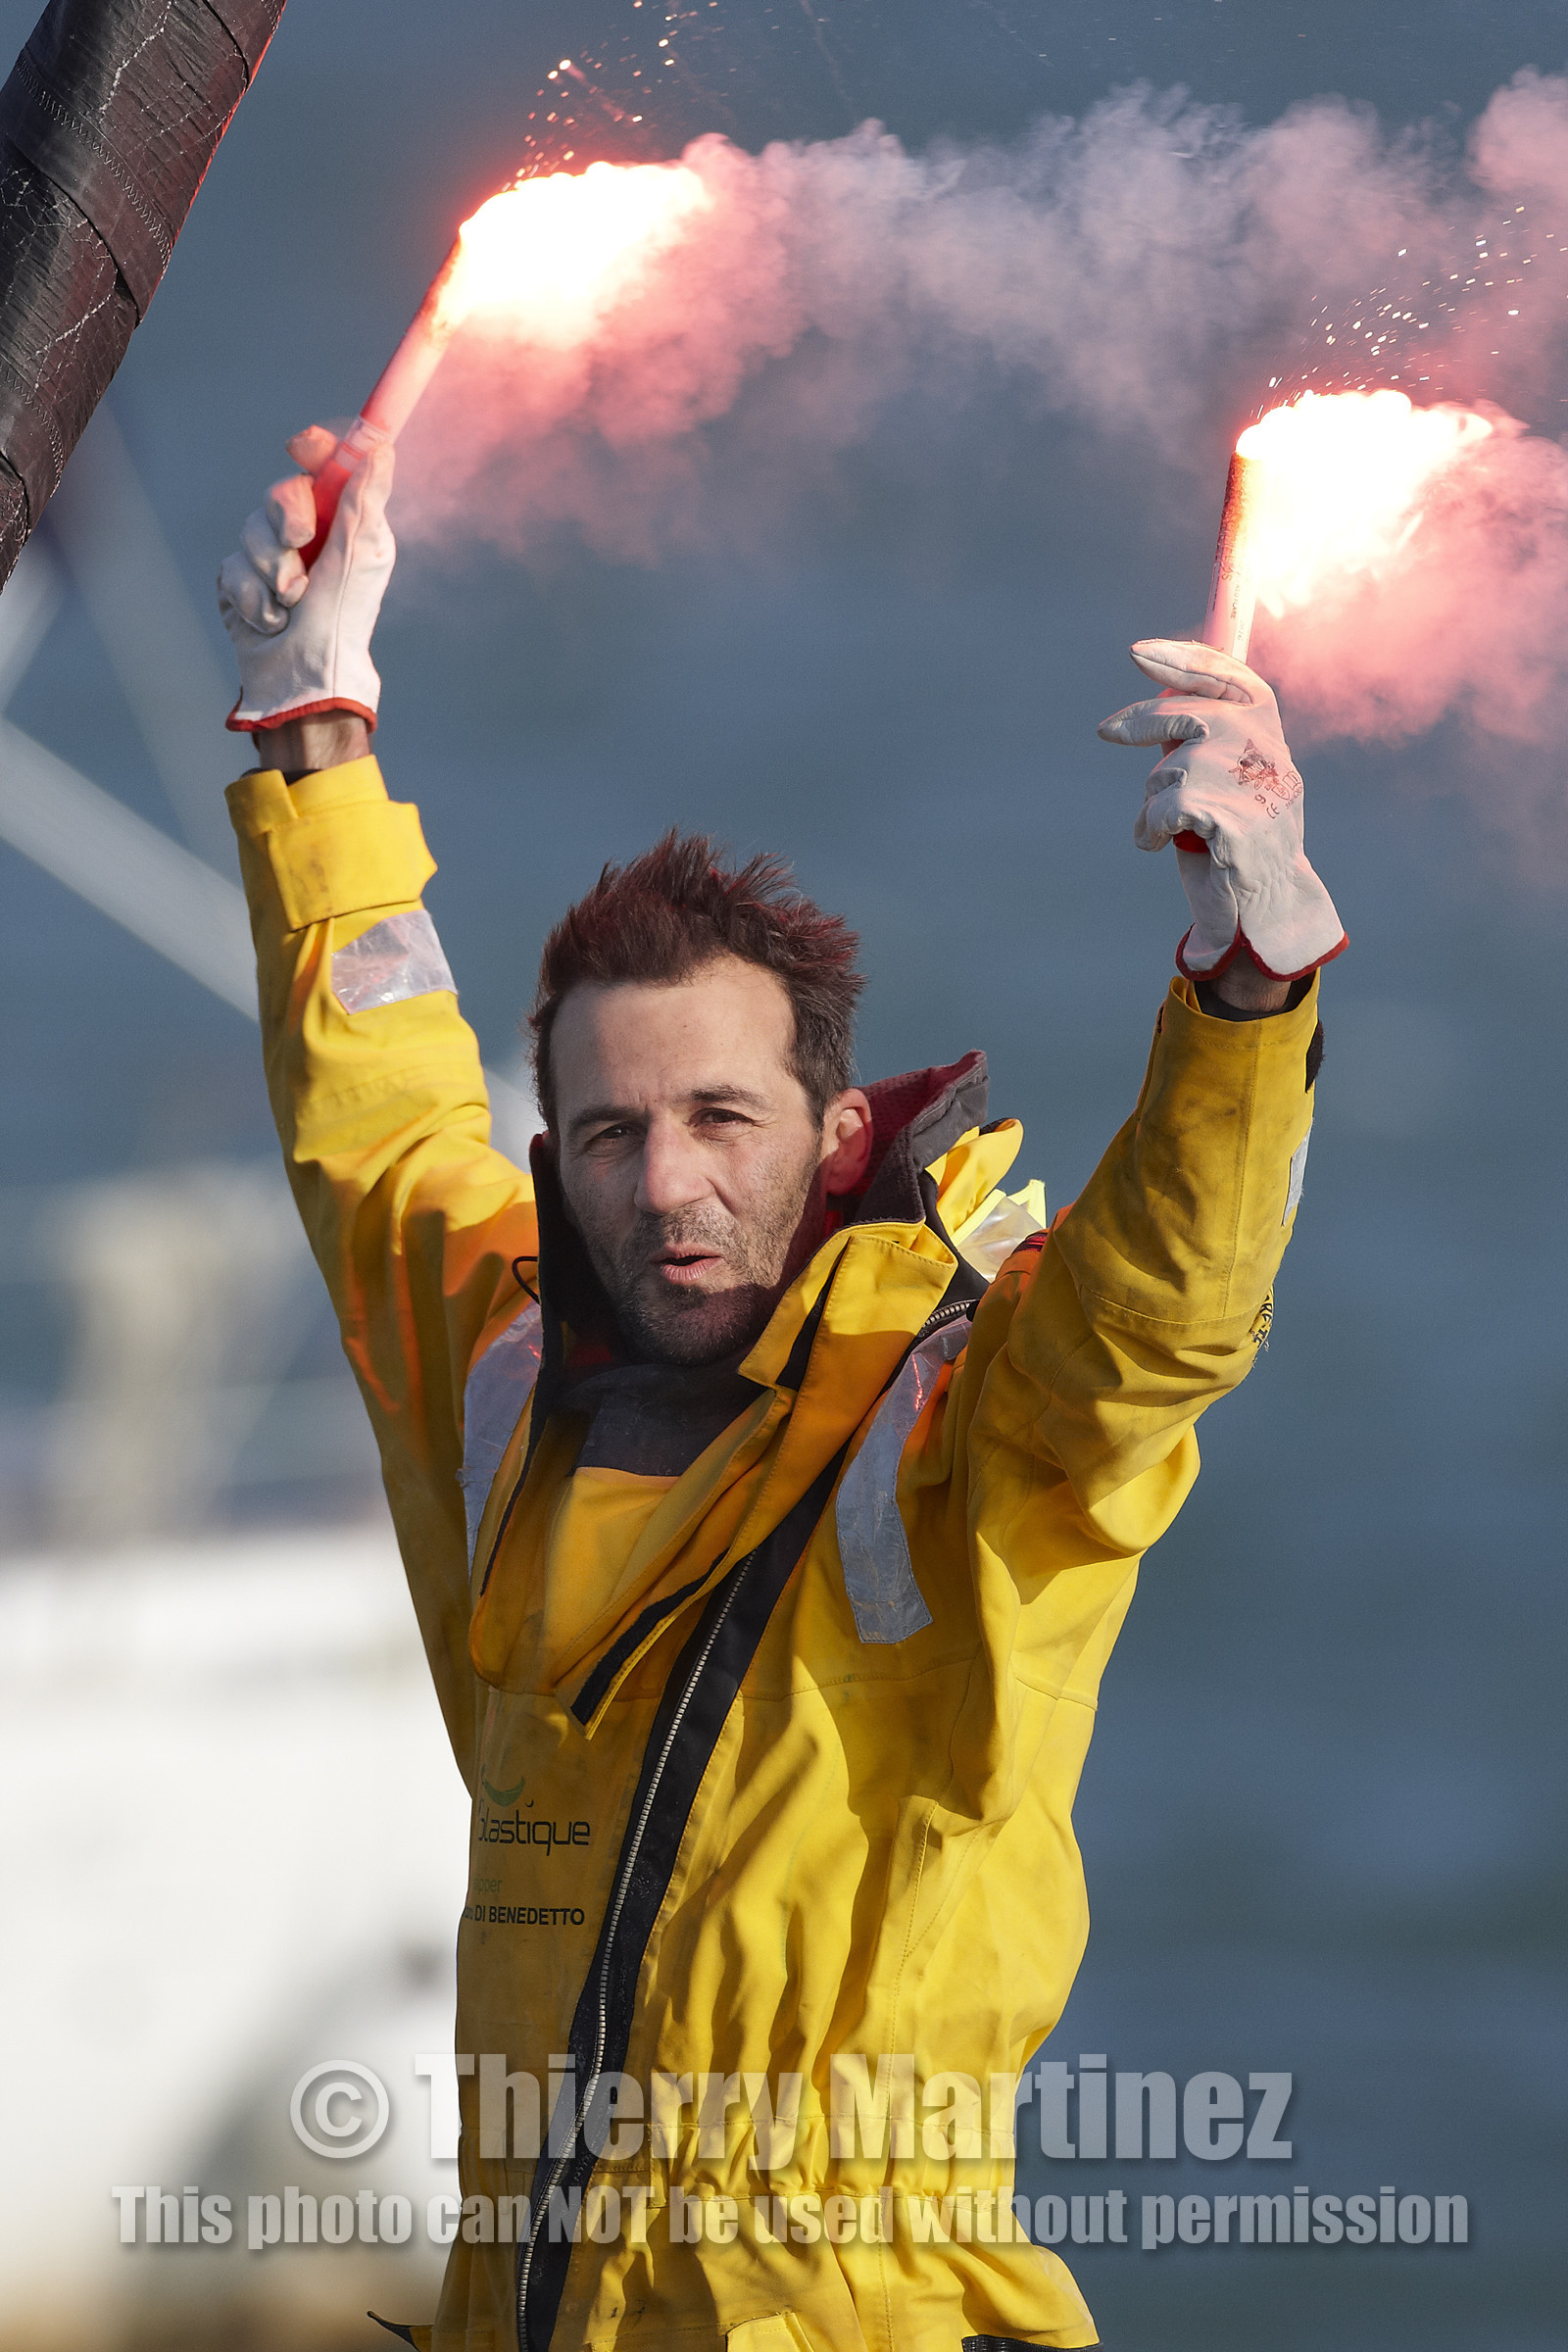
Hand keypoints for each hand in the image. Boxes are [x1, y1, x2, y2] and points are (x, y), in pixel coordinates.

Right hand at [217, 424, 394, 734]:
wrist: (302, 679)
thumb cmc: (342, 622)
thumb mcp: (361, 556)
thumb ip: (365, 500)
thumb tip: (380, 447)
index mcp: (344, 526)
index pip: (323, 469)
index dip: (313, 450)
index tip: (302, 446)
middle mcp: (308, 538)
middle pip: (280, 493)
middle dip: (286, 519)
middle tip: (298, 543)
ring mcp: (270, 559)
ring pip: (250, 529)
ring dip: (272, 569)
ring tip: (290, 604)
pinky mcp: (240, 584)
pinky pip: (232, 567)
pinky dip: (253, 597)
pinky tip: (270, 621)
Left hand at [1098, 638, 1345, 982]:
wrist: (1268, 908)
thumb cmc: (1234, 841)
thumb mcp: (1224, 781)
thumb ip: (1202, 741)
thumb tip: (1153, 699)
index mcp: (1270, 737)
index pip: (1232, 679)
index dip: (1186, 659)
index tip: (1140, 653)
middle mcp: (1269, 754)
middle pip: (1193, 713)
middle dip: (1143, 719)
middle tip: (1106, 731)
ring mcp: (1254, 787)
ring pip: (1173, 768)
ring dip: (1152, 799)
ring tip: (1160, 827)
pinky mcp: (1234, 822)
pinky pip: (1166, 807)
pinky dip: (1150, 827)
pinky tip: (1156, 844)